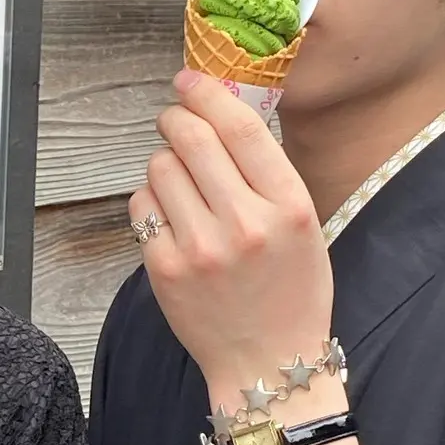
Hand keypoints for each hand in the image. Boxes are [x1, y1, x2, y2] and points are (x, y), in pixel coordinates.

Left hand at [133, 73, 332, 400]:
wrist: (269, 363)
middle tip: (175, 122)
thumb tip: (222, 115)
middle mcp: (244, 223)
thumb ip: (267, 174)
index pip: (239, 127)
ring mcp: (201, 248)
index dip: (207, 93)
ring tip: (181, 183)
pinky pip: (141, 206)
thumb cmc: (291, 291)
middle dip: (176, 119)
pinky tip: (169, 216)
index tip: (189, 82)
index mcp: (287, 206)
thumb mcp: (304, 226)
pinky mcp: (166, 269)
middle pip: (192, 138)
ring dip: (165, 163)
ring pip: (160, 167)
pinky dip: (150, 200)